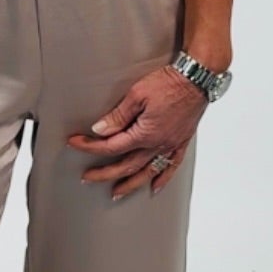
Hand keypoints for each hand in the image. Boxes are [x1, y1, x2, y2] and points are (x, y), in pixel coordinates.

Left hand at [66, 64, 207, 200]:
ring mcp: (171, 145)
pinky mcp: (181, 141)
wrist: (197, 78)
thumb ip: (118, 116)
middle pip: (126, 165)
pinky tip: (154, 187)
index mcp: (144, 134)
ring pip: (147, 172)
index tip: (75, 144)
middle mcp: (158, 144)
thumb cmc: (168, 82)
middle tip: (87, 178)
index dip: (90, 147)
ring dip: (131, 184)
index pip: (111, 146)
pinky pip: (172, 166)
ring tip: (117, 193)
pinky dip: (163, 179)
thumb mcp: (137, 95)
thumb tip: (99, 130)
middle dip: (104, 173)